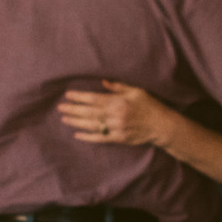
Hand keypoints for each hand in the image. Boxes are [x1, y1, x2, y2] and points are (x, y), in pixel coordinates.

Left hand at [58, 81, 176, 146]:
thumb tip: (103, 82)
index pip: (94, 99)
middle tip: (60, 108)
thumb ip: (118, 87)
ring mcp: (116, 128)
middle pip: (89, 112)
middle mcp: (115, 115)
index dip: (79, 97)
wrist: (161, 125)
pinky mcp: (119, 139)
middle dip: (73, 110)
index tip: (68, 95)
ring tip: (64, 119)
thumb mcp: (136, 91)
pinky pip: (100, 139)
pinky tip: (78, 135)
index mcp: (118, 102)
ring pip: (92, 125)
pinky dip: (88, 137)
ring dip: (76, 122)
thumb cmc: (150, 105)